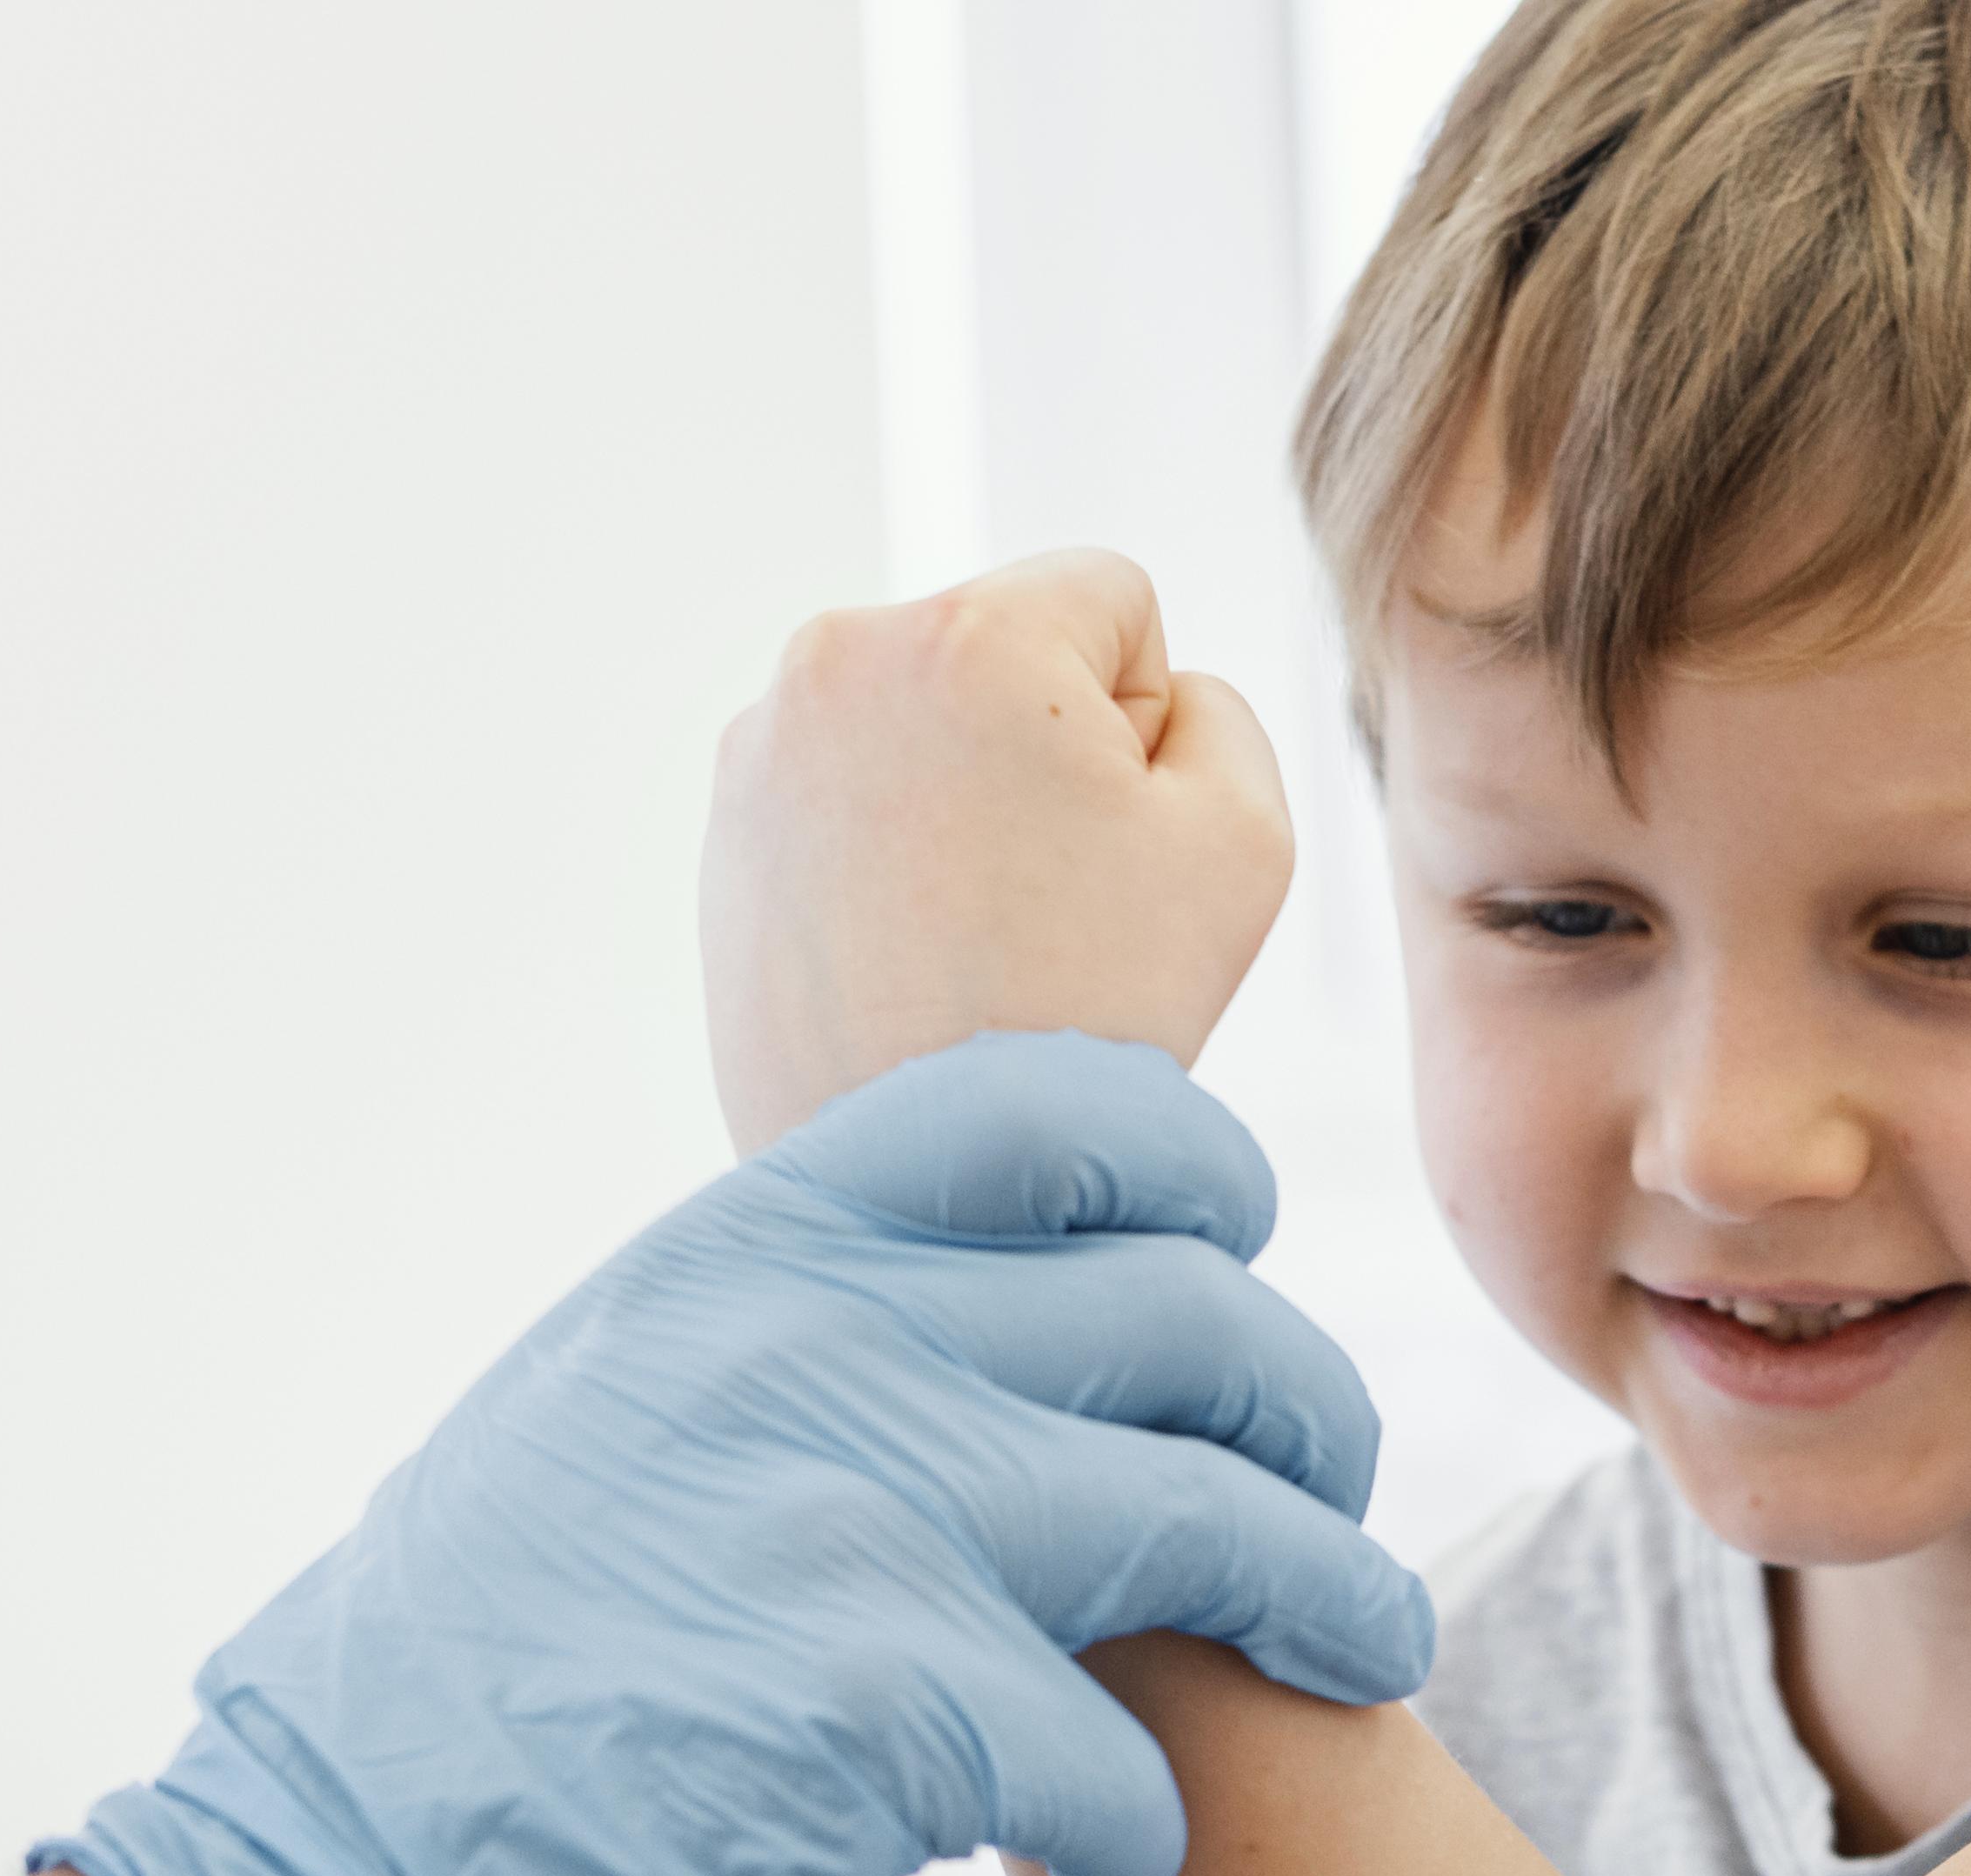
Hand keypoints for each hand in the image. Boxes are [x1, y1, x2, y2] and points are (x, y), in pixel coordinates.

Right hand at [37, 1030, 1430, 1875]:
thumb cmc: (478, 1700)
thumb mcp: (616, 1424)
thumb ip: (795, 1347)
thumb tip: (984, 1317)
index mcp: (744, 1255)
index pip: (1052, 1113)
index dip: (1196, 1180)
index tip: (1235, 1263)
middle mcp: (809, 1348)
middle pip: (1190, 1314)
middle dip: (1307, 1417)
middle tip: (1328, 1509)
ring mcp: (852, 1520)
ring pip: (1215, 1514)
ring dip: (1332, 1600)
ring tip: (1368, 1659)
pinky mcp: (885, 1718)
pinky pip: (1128, 1757)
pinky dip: (1148, 1825)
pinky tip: (1113, 1858)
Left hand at [705, 549, 1292, 1146]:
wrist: (940, 1179)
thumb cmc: (1100, 1008)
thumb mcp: (1244, 838)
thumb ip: (1218, 711)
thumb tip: (1143, 699)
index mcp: (969, 634)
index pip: (1112, 601)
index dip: (1148, 724)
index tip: (1112, 839)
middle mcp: (840, 657)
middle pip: (1005, 657)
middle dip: (1041, 753)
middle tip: (1046, 901)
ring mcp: (763, 749)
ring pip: (924, 730)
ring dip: (964, 801)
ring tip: (975, 937)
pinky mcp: (726, 833)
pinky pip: (850, 804)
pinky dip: (891, 861)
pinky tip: (912, 959)